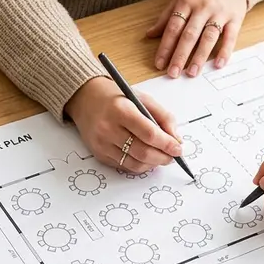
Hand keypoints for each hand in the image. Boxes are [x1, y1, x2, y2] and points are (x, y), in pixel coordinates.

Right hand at [65, 77, 182, 173]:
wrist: (85, 99)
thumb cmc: (115, 98)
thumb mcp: (142, 98)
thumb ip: (163, 116)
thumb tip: (176, 139)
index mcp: (121, 110)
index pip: (150, 134)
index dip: (167, 144)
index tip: (178, 148)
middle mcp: (109, 128)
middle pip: (143, 152)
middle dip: (163, 157)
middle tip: (172, 156)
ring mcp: (102, 144)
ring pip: (135, 163)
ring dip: (153, 164)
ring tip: (161, 157)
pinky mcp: (99, 154)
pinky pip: (124, 166)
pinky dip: (139, 165)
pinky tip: (146, 158)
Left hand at [147, 0, 249, 77]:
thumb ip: (166, 16)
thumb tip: (150, 34)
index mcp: (186, 2)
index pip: (173, 28)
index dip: (165, 47)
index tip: (159, 64)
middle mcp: (202, 7)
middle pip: (189, 35)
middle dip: (180, 56)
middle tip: (173, 73)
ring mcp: (220, 13)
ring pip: (208, 37)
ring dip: (199, 57)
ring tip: (192, 73)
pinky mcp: (235, 17)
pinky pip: (230, 37)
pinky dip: (225, 51)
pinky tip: (218, 64)